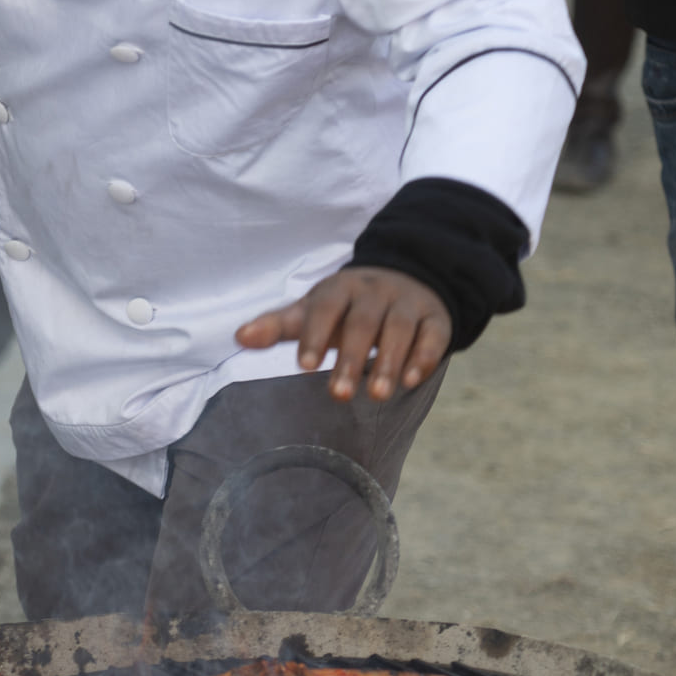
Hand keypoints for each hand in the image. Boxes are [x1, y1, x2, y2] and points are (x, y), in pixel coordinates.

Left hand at [235, 267, 451, 401]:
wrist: (404, 280)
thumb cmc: (346, 307)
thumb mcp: (311, 311)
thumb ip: (278, 325)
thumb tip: (239, 336)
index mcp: (340, 288)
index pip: (325, 307)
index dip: (315, 335)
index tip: (304, 366)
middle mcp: (374, 292)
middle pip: (363, 322)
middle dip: (352, 358)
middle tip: (339, 395)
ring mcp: (407, 303)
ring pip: (399, 328)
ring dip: (390, 361)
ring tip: (378, 395)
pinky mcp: (435, 317)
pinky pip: (433, 334)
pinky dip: (425, 356)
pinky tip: (413, 381)